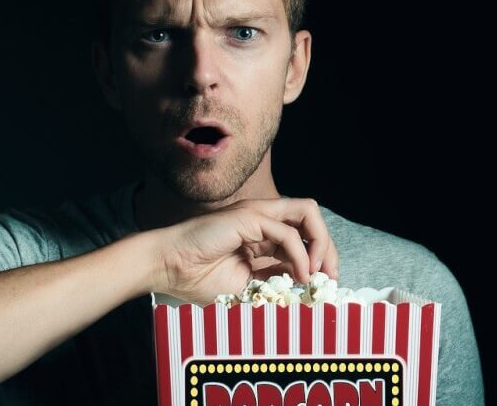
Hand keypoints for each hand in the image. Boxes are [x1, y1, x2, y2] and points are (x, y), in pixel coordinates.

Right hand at [153, 198, 339, 304]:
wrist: (167, 267)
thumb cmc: (195, 277)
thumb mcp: (246, 284)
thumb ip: (273, 279)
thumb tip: (302, 285)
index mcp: (260, 233)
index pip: (302, 234)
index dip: (320, 257)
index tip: (323, 284)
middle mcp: (261, 218)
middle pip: (311, 219)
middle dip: (329, 248)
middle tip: (329, 278)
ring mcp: (255, 214)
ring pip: (307, 213)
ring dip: (321, 244)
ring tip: (317, 274)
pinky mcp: (248, 217)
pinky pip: (287, 233)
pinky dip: (300, 255)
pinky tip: (298, 275)